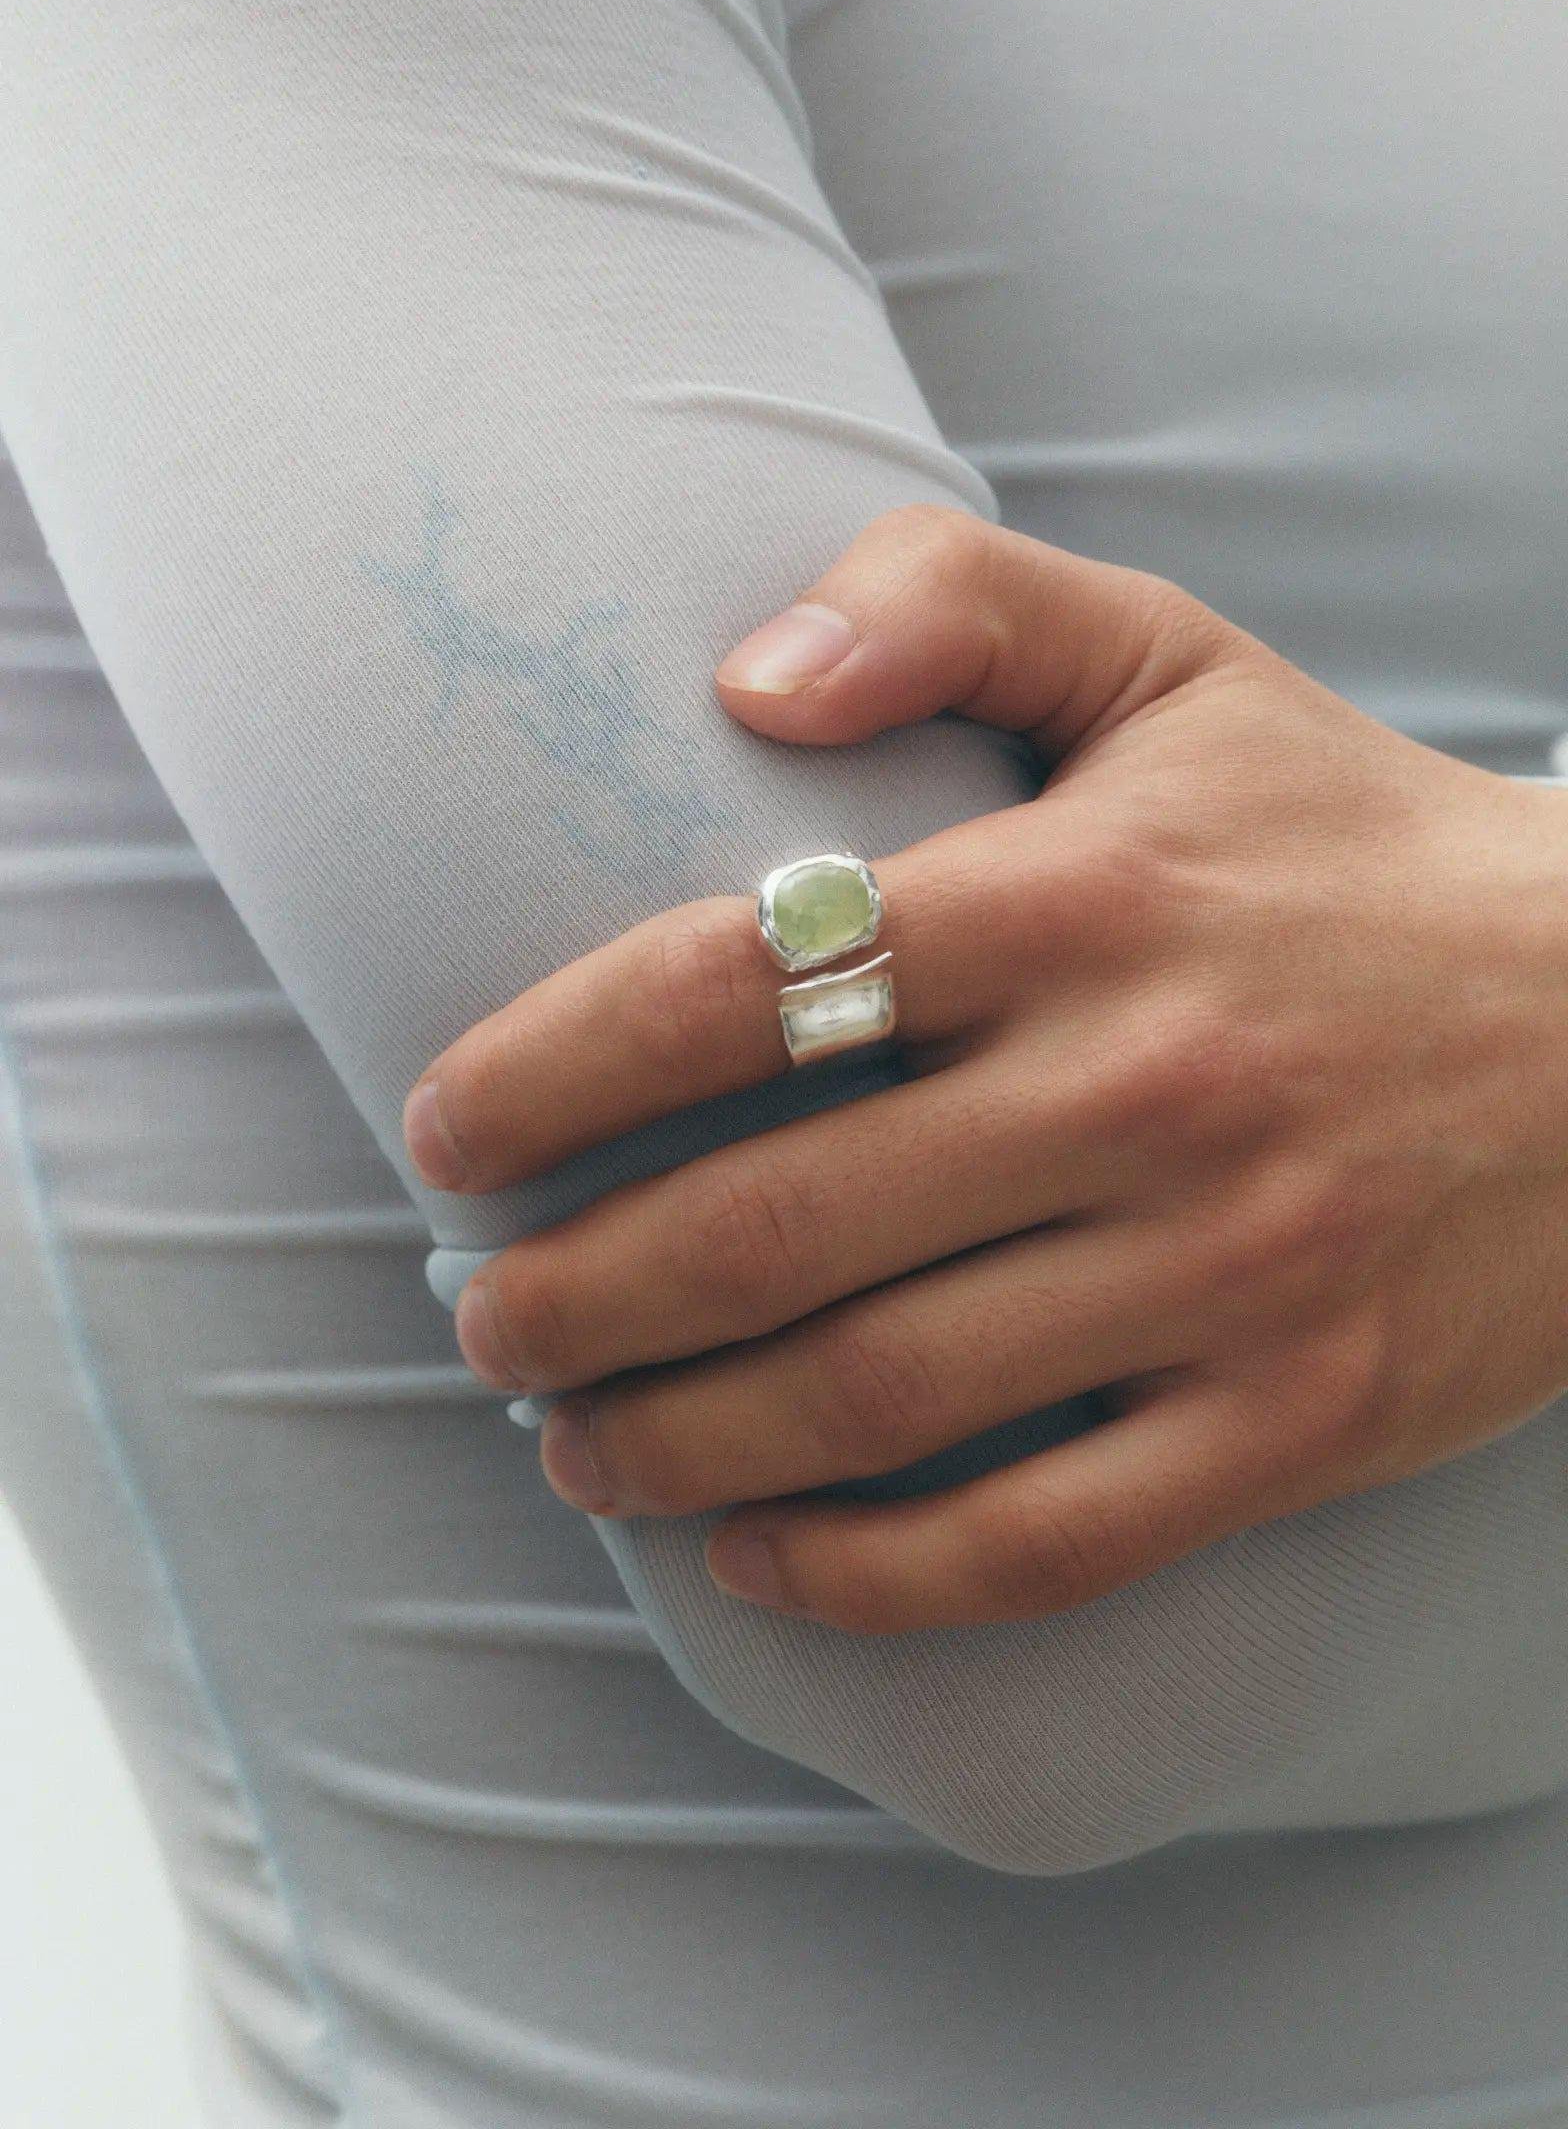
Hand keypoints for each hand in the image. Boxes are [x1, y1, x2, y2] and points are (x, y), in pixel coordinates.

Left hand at [403, 506, 1567, 1632]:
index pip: (736, 983)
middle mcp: (1140, 1087)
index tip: (446, 1134)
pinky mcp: (1298, 1415)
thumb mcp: (1175, 659)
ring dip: (674, 1441)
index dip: (545, 1072)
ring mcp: (1226, 1269)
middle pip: (768, 1225)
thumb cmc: (1348, 842)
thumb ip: (952, 598)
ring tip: (570, 1440)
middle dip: (569, 1296)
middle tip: (478, 1317)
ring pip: (877, 1400)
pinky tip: (758, 1556)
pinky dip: (869, 1575)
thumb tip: (738, 677)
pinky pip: (1042, 1539)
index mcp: (1078, 895)